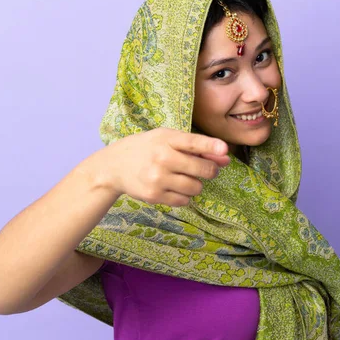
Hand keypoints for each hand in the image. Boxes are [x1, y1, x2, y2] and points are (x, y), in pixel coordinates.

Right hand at [98, 128, 229, 206]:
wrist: (114, 166)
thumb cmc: (147, 148)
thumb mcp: (167, 139)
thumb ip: (196, 147)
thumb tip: (225, 158)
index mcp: (166, 139)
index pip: (193, 142)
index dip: (211, 146)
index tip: (224, 149)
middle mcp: (162, 158)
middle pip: (203, 169)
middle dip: (210, 170)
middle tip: (205, 168)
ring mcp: (157, 179)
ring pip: (196, 187)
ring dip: (197, 184)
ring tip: (185, 177)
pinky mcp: (154, 196)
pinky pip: (184, 200)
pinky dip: (185, 196)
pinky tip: (174, 187)